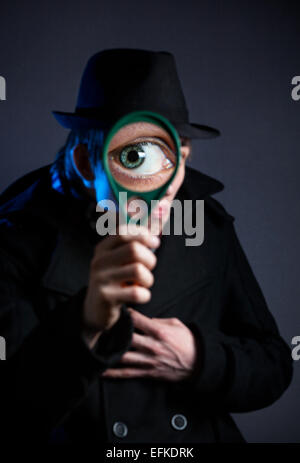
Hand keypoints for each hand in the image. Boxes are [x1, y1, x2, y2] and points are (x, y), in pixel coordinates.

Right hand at [82, 225, 159, 348]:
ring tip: (143, 283)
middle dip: (150, 260)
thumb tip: (164, 209)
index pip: (125, 231)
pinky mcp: (106, 297)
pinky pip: (137, 293)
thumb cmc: (115, 278)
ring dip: (149, 279)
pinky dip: (145, 295)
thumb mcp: (121, 258)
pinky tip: (139, 295)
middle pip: (135, 250)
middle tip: (148, 268)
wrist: (95, 310)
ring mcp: (100, 278)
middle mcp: (99, 260)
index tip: (154, 243)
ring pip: (138, 271)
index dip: (145, 235)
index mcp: (104, 247)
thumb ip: (140, 239)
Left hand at [101, 308, 197, 381]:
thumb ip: (158, 321)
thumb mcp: (176, 324)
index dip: (125, 314)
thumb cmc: (187, 341)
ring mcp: (149, 361)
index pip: (136, 320)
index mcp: (159, 332)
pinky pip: (127, 374)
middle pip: (126, 337)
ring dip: (110, 351)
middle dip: (113, 331)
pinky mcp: (148, 373)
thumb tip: (143, 320)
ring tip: (97, 346)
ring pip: (123, 356)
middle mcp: (152, 346)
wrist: (198, 363)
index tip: (119, 310)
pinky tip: (102, 370)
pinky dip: (114, 373)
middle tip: (102, 326)